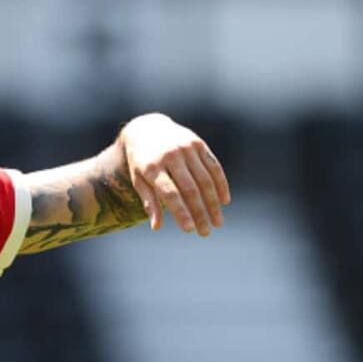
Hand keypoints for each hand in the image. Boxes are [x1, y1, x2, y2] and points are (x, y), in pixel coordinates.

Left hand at [119, 113, 230, 235]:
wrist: (146, 129)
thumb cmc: (141, 162)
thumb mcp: (138, 180)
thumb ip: (149, 202)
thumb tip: (156, 228)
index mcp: (152, 167)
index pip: (170, 194)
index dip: (181, 212)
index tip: (189, 230)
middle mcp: (170, 156)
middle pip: (190, 189)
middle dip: (199, 213)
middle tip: (205, 232)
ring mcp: (186, 148)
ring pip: (205, 180)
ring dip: (213, 203)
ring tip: (217, 222)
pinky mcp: (198, 144)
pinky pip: (213, 166)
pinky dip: (221, 184)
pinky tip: (224, 201)